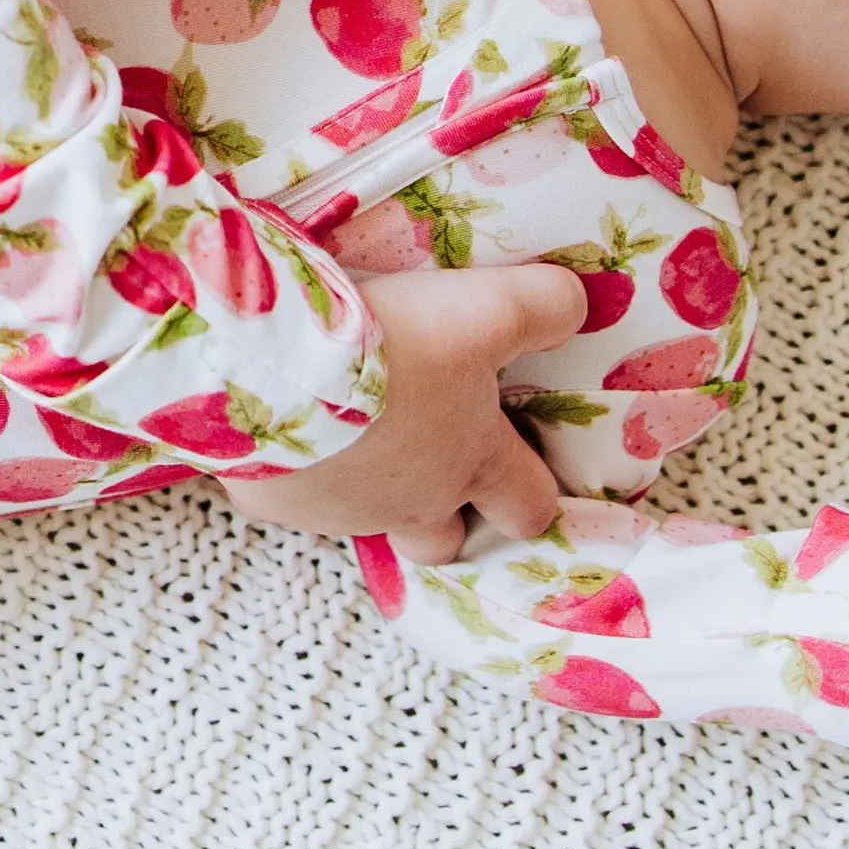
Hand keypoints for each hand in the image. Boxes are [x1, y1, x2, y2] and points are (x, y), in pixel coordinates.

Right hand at [220, 260, 589, 558]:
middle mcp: (412, 501)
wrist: (282, 370)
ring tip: (347, 427)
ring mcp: (340, 510)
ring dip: (364, 484)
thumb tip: (576, 306)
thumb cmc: (396, 348)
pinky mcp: (272, 501)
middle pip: (442, 542)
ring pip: (363, 518)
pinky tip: (283, 419)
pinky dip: (291, 465)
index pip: (529, 507)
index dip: (535, 491)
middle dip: (445, 514)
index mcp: (472, 463)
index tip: (527, 466)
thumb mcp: (487, 310)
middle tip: (430, 459)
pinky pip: (288, 494)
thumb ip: (544, 307)